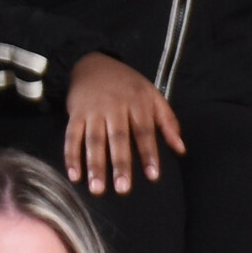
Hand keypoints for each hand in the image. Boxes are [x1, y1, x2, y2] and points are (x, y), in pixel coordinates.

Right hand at [60, 52, 186, 194]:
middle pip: (118, 138)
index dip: (148, 153)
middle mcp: (114, 106)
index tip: (152, 175)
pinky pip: (72, 136)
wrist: (93, 64)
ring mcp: (93, 110)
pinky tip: (74, 175)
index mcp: (137, 103)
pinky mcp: (75, 114)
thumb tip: (180, 149)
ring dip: (94, 165)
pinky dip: (71, 156)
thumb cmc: (128, 85)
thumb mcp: (153, 96)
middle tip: (123, 188)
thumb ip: (168, 122)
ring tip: (97, 188)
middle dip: (120, 164)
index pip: (144, 131)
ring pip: (94, 140)